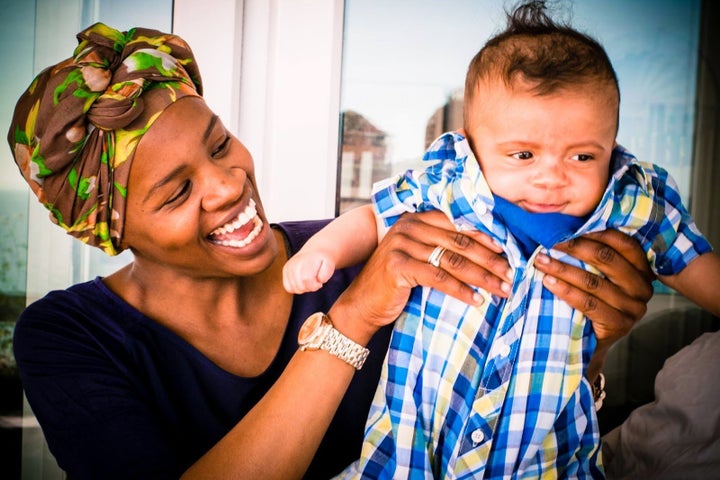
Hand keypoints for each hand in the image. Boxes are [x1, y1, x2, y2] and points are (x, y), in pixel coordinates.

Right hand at [283, 251, 335, 293]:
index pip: (306, 280)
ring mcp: (288, 267)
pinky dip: (296, 288)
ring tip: (309, 281)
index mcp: (306, 261)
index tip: (320, 283)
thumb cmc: (323, 261)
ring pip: (293, 288)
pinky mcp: (285, 271)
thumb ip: (326, 273)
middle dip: (309, 288)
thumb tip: (319, 280)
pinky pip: (288, 287)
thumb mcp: (330, 265)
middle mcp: (295, 263)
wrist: (315, 251)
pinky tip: (303, 282)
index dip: (314, 285)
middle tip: (315, 282)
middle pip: (300, 286)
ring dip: (303, 288)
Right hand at [329, 210, 511, 343]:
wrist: (363, 305)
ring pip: (452, 260)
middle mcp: (408, 226)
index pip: (459, 223)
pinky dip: (461, 290)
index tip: (509, 252)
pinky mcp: (398, 266)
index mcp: (416, 218)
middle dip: (490, 260)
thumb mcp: (419, 257)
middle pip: (459, 241)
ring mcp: (401, 244)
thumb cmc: (396, 283)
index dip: (486, 237)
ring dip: (481, 277)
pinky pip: (438, 277)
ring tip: (501, 289)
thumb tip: (489, 251)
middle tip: (511, 275)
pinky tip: (477, 300)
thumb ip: (442, 246)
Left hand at [533, 229, 654, 378]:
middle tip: (549, 241)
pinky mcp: (620, 326)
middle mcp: (643, 289)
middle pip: (608, 260)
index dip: (596, 232)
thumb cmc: (590, 301)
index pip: (623, 244)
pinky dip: (565, 290)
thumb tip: (565, 225)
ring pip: (594, 282)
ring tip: (541, 261)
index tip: (568, 226)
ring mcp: (634, 309)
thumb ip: (593, 255)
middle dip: (575, 247)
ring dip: (563, 268)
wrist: (588, 343)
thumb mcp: (597, 276)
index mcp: (642, 270)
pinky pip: (588, 303)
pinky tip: (548, 281)